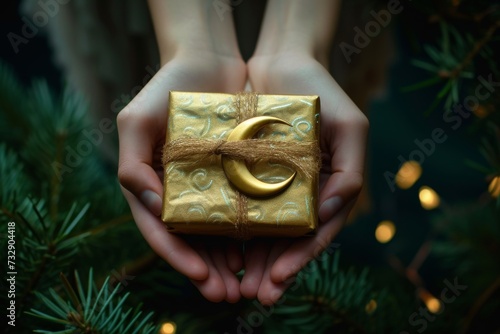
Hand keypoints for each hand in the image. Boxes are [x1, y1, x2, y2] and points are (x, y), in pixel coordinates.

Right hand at [117, 51, 246, 302]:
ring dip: (228, 262)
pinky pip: (239, 209)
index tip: (200, 277)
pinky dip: (247, 233)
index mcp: (151, 186)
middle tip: (228, 295)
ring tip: (245, 283)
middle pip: (190, 242)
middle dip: (207, 271)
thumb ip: (132, 163)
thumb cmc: (165, 89)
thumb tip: (150, 205)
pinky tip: (261, 250)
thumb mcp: (136, 121)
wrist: (206, 62)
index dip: (178, 257)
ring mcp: (206, 186)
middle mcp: (178, 192)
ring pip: (216, 234)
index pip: (160, 231)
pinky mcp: (233, 176)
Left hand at [241, 52, 368, 304]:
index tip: (278, 279)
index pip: (316, 234)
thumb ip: (351, 171)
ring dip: (250, 261)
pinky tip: (218, 250)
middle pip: (287, 242)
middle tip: (253, 295)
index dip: (300, 259)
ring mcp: (272, 186)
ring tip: (233, 285)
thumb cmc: (321, 93)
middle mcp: (300, 194)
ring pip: (262, 232)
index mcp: (327, 190)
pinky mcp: (246, 173)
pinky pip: (239, 206)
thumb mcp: (350, 127)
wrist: (283, 62)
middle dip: (272, 271)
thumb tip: (330, 213)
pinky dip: (231, 230)